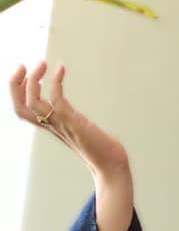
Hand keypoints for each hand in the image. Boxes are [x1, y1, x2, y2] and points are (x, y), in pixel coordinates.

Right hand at [9, 61, 129, 179]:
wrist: (112, 166)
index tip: (24, 73)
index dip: (17, 91)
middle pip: (20, 107)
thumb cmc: (102, 150)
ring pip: (31, 103)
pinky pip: (56, 100)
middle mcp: (53, 126)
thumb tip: (81, 118)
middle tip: (22, 65)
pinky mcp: (73, 123)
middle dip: (15, 84)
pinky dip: (55, 82)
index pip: (23, 110)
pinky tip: (61, 69)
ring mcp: (61, 125)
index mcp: (52, 126)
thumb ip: (75, 122)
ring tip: (42, 64)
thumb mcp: (81, 130)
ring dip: (32, 80)